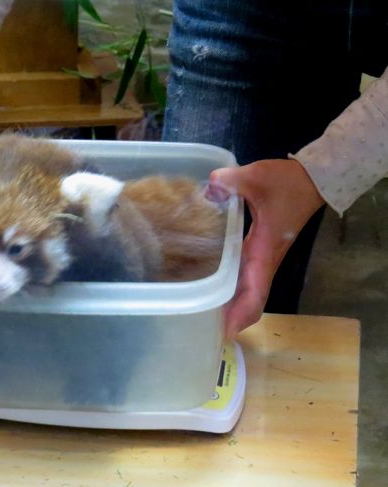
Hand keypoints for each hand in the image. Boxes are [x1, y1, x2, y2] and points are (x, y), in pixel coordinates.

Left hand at [206, 159, 324, 338]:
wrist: (311, 179)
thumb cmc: (288, 183)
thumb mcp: (257, 177)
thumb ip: (232, 181)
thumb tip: (209, 187)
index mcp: (265, 253)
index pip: (255, 294)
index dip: (240, 316)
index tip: (222, 333)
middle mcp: (264, 262)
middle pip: (249, 301)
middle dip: (229, 319)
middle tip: (199, 330)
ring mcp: (261, 258)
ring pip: (245, 291)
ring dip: (228, 306)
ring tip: (199, 315)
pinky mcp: (257, 250)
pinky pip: (242, 277)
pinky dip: (228, 288)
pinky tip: (207, 287)